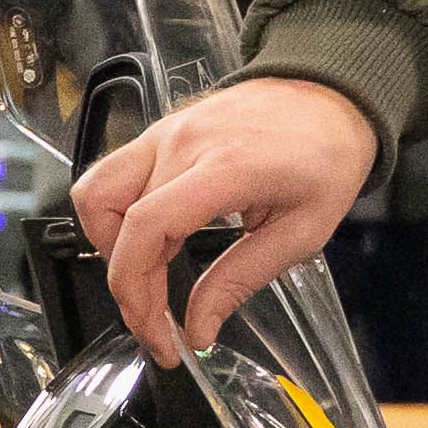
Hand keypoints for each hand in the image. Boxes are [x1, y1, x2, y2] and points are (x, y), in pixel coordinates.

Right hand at [79, 72, 381, 358]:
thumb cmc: (326, 156)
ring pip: (96, 192)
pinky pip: (114, 176)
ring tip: (148, 274)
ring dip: (109, 244)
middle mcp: (181, 143)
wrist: (331, 94)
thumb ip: (240, 280)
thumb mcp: (302, 232)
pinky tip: (156, 241)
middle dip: (125, 281)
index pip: (146, 226)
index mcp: (224, 167)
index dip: (136, 289)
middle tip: (154, 317)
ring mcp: (164, 132)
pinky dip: (119, 217)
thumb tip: (197, 329)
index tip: (156, 333)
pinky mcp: (160, 132)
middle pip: (110, 216)